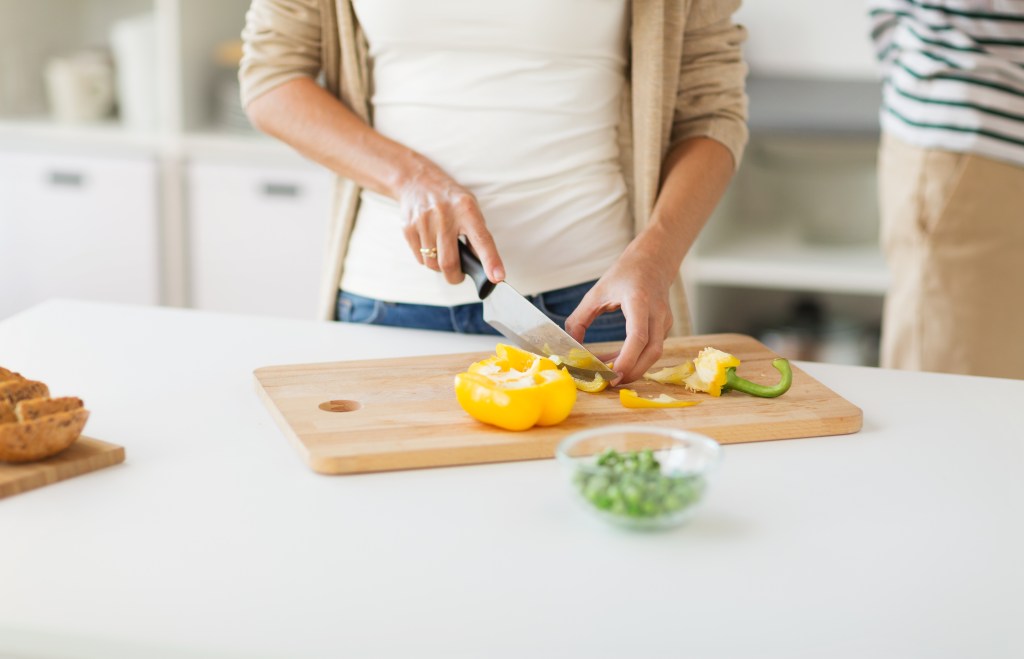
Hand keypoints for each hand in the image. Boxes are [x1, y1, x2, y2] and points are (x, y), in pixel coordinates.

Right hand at [397, 158, 504, 284]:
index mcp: (466, 210)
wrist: (417, 181)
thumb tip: (484, 264)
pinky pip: (419, 258)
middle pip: (449, 262)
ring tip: (442, 252)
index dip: (490, 261)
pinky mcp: (408, 228)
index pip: (482, 240)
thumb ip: (477, 234)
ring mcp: (424, 222)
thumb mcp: (470, 208)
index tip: (497, 277)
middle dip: (455, 276)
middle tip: (458, 275)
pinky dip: (427, 259)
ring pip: (432, 264)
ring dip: (439, 267)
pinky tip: (430, 244)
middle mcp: (444, 216)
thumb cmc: (449, 198)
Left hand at [565, 249, 674, 384]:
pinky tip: (617, 359)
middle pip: (652, 352)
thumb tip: (571, 345)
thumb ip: (580, 319)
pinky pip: (652, 349)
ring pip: (655, 354)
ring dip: (634, 368)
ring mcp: (665, 321)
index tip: (612, 374)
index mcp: (639, 301)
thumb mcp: (596, 293)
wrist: (653, 261)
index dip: (627, 359)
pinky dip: (636, 359)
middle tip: (610, 382)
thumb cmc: (624, 274)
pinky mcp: (665, 327)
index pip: (638, 336)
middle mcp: (657, 312)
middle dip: (633, 372)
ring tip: (610, 373)